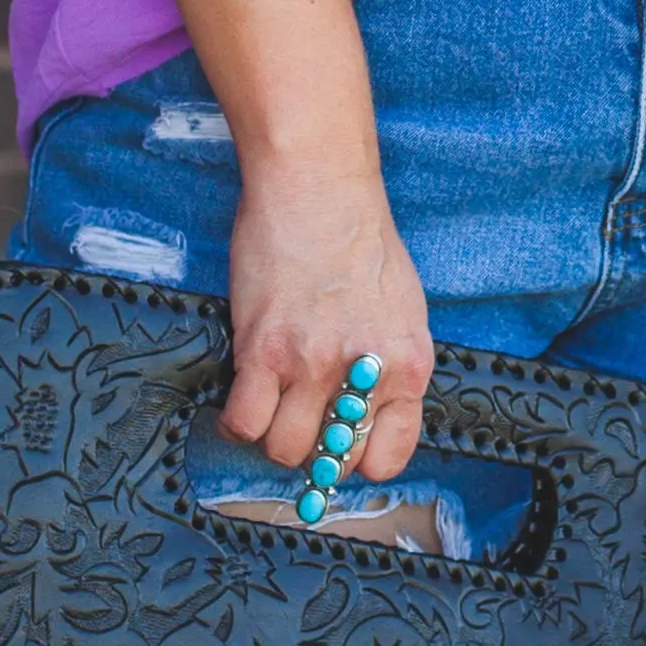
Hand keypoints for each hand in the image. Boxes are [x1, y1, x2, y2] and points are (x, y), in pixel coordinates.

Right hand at [218, 157, 434, 488]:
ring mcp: (313, 365)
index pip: (387, 458)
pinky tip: (240, 404)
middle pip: (332, 460)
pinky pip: (244, 421)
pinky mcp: (264, 350)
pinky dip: (236, 423)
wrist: (318, 185)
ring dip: (272, 436)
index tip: (340, 448)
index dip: (358, 460)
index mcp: (409, 366)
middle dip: (313, 450)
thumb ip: (390, 364)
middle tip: (298, 422)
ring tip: (268, 409)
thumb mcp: (402, 310)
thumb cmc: (359, 238)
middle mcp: (365, 373)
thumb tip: (365, 411)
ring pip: (283, 449)